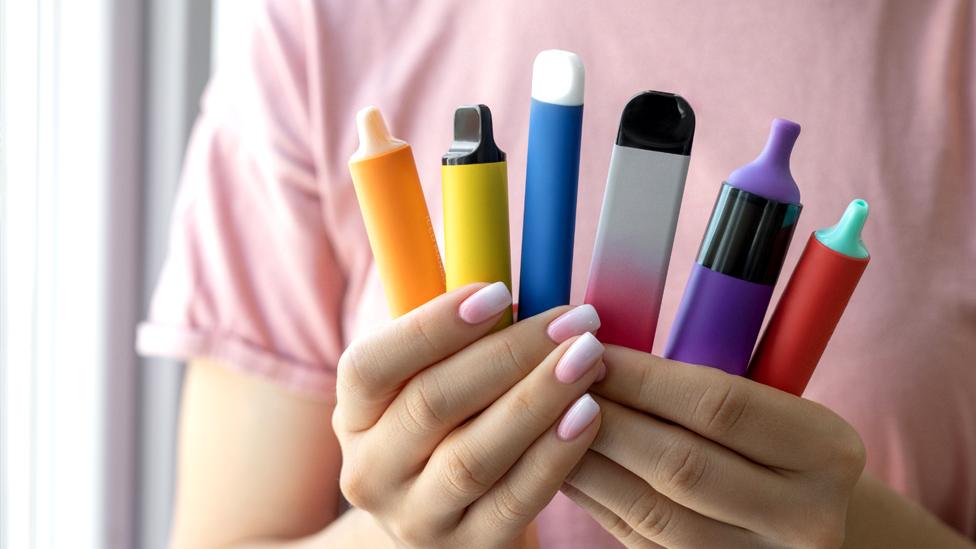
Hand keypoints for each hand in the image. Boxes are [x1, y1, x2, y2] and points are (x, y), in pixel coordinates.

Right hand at [333, 283, 605, 547]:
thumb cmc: (448, 427)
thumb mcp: (430, 381)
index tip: (501, 290)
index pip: (371, 366)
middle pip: (432, 405)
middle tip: (573, 320)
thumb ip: (455, 338)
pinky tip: (589, 414)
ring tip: (589, 359)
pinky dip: (555, 454)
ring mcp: (414, 518)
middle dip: (510, 354)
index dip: (433, 326)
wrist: (445, 521)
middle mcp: (370, 470)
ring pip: (473, 456)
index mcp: (354, 413)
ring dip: (538, 400)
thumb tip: (509, 281)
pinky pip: (515, 501)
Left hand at [562, 345, 865, 548]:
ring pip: (650, 511)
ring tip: (546, 422)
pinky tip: (563, 466)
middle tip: (553, 382)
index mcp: (827, 450)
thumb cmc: (779, 449)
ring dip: (587, 461)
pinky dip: (594, 498)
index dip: (644, 378)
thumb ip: (705, 385)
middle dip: (606, 418)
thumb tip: (600, 353)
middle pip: (680, 465)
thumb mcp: (774, 408)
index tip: (591, 349)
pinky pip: (638, 538)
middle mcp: (805, 517)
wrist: (819, 527)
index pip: (720, 406)